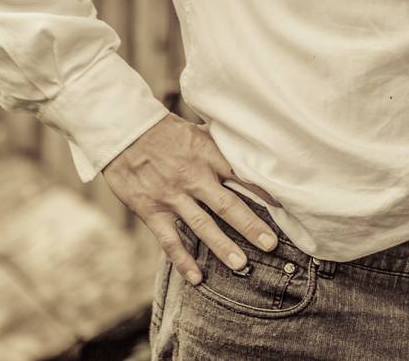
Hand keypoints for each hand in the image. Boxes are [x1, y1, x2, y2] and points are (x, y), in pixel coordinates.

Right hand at [102, 112, 282, 285]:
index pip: (242, 175)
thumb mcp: (198, 130)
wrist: (123, 132)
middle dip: (250, 225)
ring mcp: (172, 196)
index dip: (264, 191)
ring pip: (201, 225)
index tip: (285, 206)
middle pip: (227, 204)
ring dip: (222, 246)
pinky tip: (196, 278)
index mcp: (208, 156)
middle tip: (270, 244)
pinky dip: (182, 260)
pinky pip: (169, 239)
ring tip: (241, 264)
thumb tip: (252, 147)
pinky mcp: (151, 210)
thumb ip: (222, 144)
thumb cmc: (165, 130)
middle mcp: (193, 177)